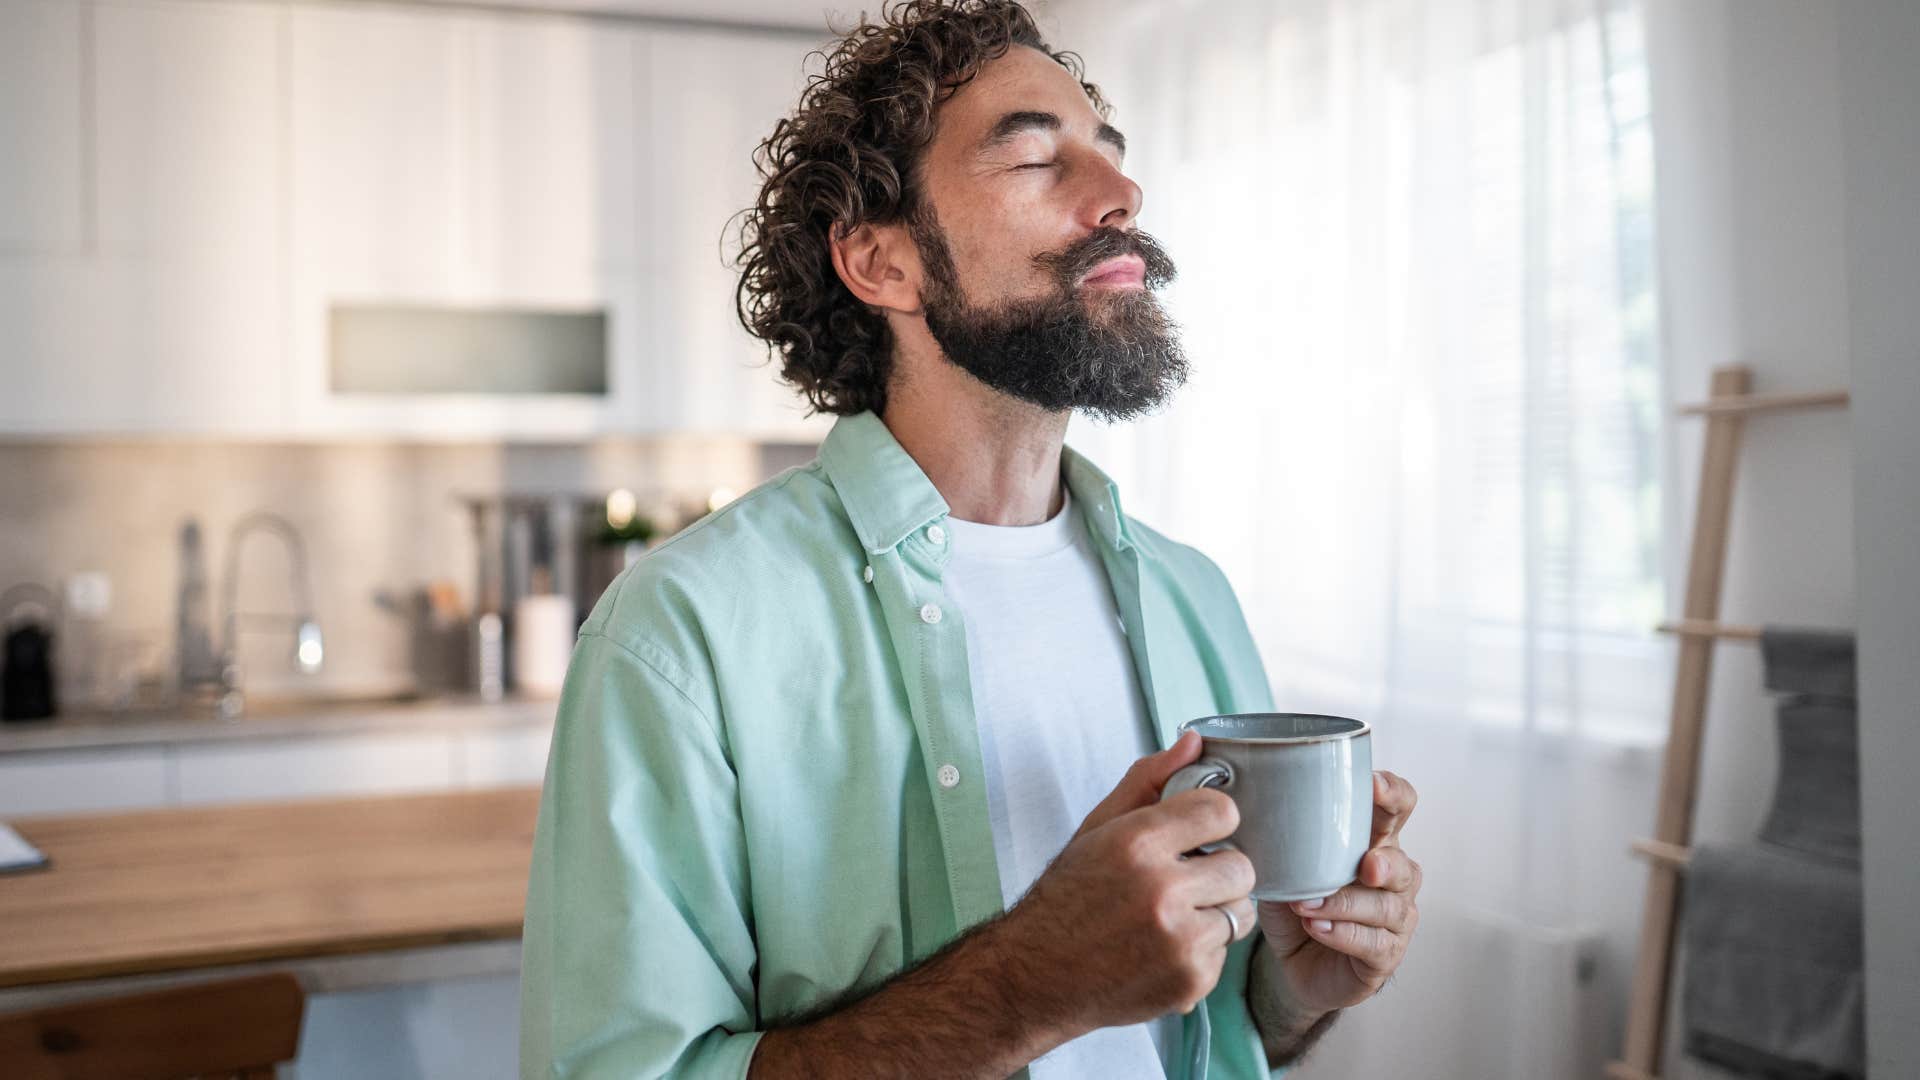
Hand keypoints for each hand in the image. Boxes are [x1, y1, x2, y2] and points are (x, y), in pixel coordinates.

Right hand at [1000, 731, 1259, 1037]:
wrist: (1034, 975)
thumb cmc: (1067, 897)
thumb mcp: (1098, 828)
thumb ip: (1148, 779)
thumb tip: (1193, 741)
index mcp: (1138, 842)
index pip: (1223, 811)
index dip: (1212, 821)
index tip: (1197, 833)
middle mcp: (1161, 890)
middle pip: (1242, 866)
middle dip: (1217, 872)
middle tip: (1184, 881)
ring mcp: (1179, 940)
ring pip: (1241, 912)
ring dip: (1215, 913)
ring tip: (1174, 916)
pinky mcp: (1191, 981)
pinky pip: (1226, 953)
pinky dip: (1202, 952)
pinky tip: (1164, 949)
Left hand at [1255, 770, 1421, 1016]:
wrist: (1298, 967)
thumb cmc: (1296, 908)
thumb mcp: (1283, 870)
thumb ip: (1280, 844)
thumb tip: (1247, 812)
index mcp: (1372, 843)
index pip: (1398, 809)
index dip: (1393, 793)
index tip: (1372, 784)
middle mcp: (1393, 877)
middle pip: (1403, 863)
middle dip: (1385, 863)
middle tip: (1365, 866)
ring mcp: (1395, 917)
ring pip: (1387, 906)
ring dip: (1345, 904)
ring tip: (1307, 906)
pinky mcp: (1387, 954)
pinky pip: (1374, 942)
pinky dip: (1344, 934)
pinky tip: (1318, 928)